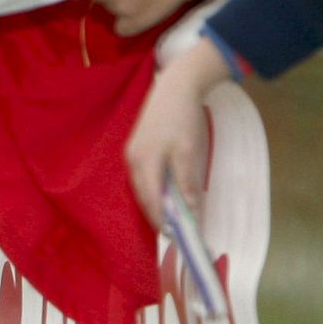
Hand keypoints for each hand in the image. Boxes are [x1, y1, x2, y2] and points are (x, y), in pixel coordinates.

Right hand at [125, 37, 231, 227]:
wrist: (176, 86)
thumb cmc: (183, 119)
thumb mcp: (189, 152)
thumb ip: (187, 183)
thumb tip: (191, 212)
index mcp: (143, 163)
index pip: (151, 201)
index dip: (162, 220)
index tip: (175, 236)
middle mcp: (132, 160)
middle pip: (142, 196)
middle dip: (156, 215)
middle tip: (173, 231)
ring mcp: (131, 153)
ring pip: (141, 187)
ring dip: (154, 203)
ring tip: (170, 216)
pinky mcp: (136, 147)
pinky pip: (142, 176)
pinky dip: (152, 189)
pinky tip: (164, 193)